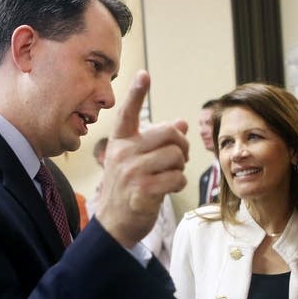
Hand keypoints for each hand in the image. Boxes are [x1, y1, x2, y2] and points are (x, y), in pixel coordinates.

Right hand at [96, 70, 188, 247]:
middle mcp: (123, 153)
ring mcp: (132, 172)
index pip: (128, 113)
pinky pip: (177, 177)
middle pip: (169, 134)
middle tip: (180, 157)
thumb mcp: (136, 161)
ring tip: (171, 175)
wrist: (115, 224)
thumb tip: (181, 123)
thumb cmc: (129, 188)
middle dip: (182, 146)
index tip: (144, 74)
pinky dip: (179, 183)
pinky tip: (169, 188)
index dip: (136, 93)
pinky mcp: (143, 191)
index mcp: (120, 142)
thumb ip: (156, 141)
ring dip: (181, 167)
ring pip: (176, 156)